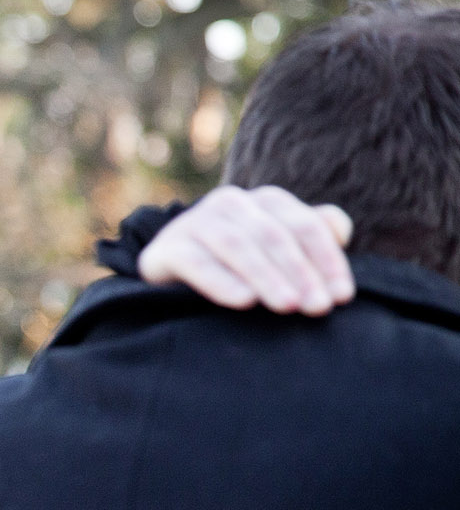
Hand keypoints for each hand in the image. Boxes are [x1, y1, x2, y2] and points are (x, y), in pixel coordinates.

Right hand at [140, 185, 354, 315]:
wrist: (170, 272)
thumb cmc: (237, 266)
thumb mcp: (277, 250)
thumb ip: (311, 236)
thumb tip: (341, 230)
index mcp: (265, 201)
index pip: (305, 226)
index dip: (327, 260)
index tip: (342, 297)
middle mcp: (231, 203)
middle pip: (273, 235)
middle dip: (300, 272)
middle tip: (318, 307)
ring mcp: (195, 222)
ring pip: (237, 245)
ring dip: (266, 276)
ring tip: (287, 306)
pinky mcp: (166, 248)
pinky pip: (196, 262)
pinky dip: (221, 281)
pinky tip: (243, 301)